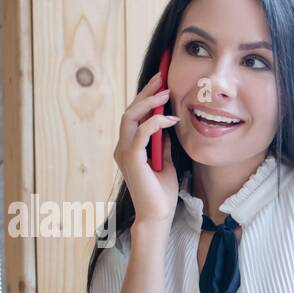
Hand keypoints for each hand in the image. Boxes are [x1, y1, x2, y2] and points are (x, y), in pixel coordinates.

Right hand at [115, 69, 179, 226]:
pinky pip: (140, 134)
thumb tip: (167, 125)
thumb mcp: (165, 163)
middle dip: (146, 92)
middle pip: (131, 111)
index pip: (135, 116)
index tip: (160, 81)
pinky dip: (155, 123)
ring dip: (149, 103)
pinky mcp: (131, 160)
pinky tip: (170, 119)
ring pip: (131, 118)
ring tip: (166, 93)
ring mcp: (125, 152)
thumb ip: (162, 144)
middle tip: (162, 76)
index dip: (146, 97)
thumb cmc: (161, 193)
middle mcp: (123, 147)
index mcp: (129, 147)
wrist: (158, 215)